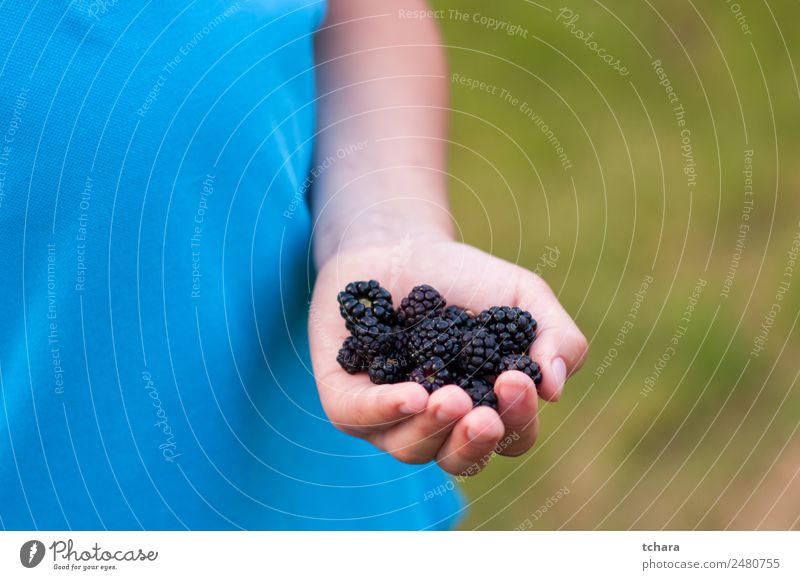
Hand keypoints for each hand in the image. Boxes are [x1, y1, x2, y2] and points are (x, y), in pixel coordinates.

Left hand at [309, 239, 587, 475]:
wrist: (402, 244)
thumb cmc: (466, 278)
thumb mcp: (524, 296)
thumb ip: (555, 335)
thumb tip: (554, 387)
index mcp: (484, 408)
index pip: (510, 437)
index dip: (517, 421)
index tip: (514, 381)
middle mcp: (437, 423)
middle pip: (460, 458)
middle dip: (474, 442)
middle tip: (484, 415)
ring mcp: (389, 416)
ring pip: (410, 449)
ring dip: (432, 428)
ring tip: (447, 397)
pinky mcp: (345, 397)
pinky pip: (359, 418)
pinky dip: (385, 411)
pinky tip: (410, 394)